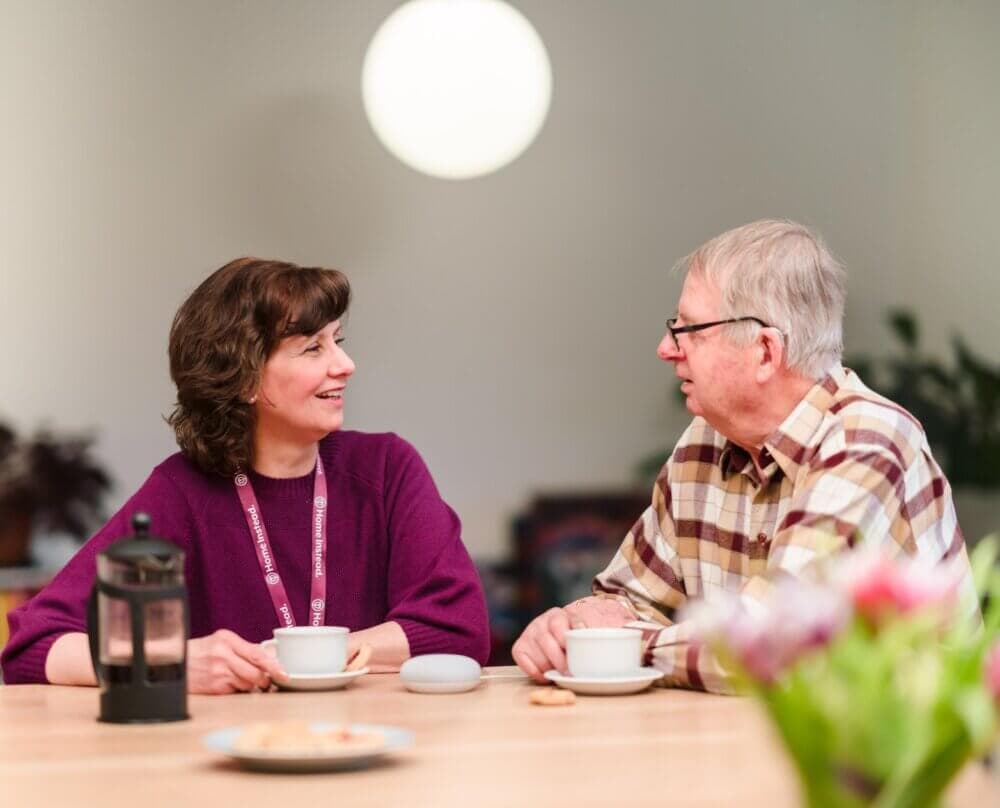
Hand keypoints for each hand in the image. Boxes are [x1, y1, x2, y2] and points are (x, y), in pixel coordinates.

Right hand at [186, 629, 287, 694]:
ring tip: (246, 680)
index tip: (284, 673)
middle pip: (256, 672)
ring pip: (248, 683)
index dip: (274, 665)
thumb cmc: (200, 652)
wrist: (173, 662)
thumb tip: (271, 655)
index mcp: (228, 640)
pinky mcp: (214, 688)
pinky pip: (236, 691)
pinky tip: (232, 684)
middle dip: (266, 679)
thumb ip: (244, 648)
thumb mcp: (220, 641)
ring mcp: (218, 673)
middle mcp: (224, 655)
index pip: (257, 654)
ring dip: (253, 685)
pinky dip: (239, 690)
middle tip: (269, 680)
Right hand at [512, 597, 633, 682]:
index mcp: (564, 614)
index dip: (565, 637)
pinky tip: (544, 675)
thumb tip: (633, 634)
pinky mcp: (521, 645)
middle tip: (569, 671)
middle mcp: (545, 620)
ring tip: (560, 674)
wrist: (568, 636)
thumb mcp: (604, 628)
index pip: (562, 624)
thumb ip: (616, 628)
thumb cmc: (589, 636)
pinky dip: (532, 668)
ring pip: (535, 648)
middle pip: (547, 637)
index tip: (572, 650)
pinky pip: (521, 657)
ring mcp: (532, 632)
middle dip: (558, 657)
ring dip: (547, 664)